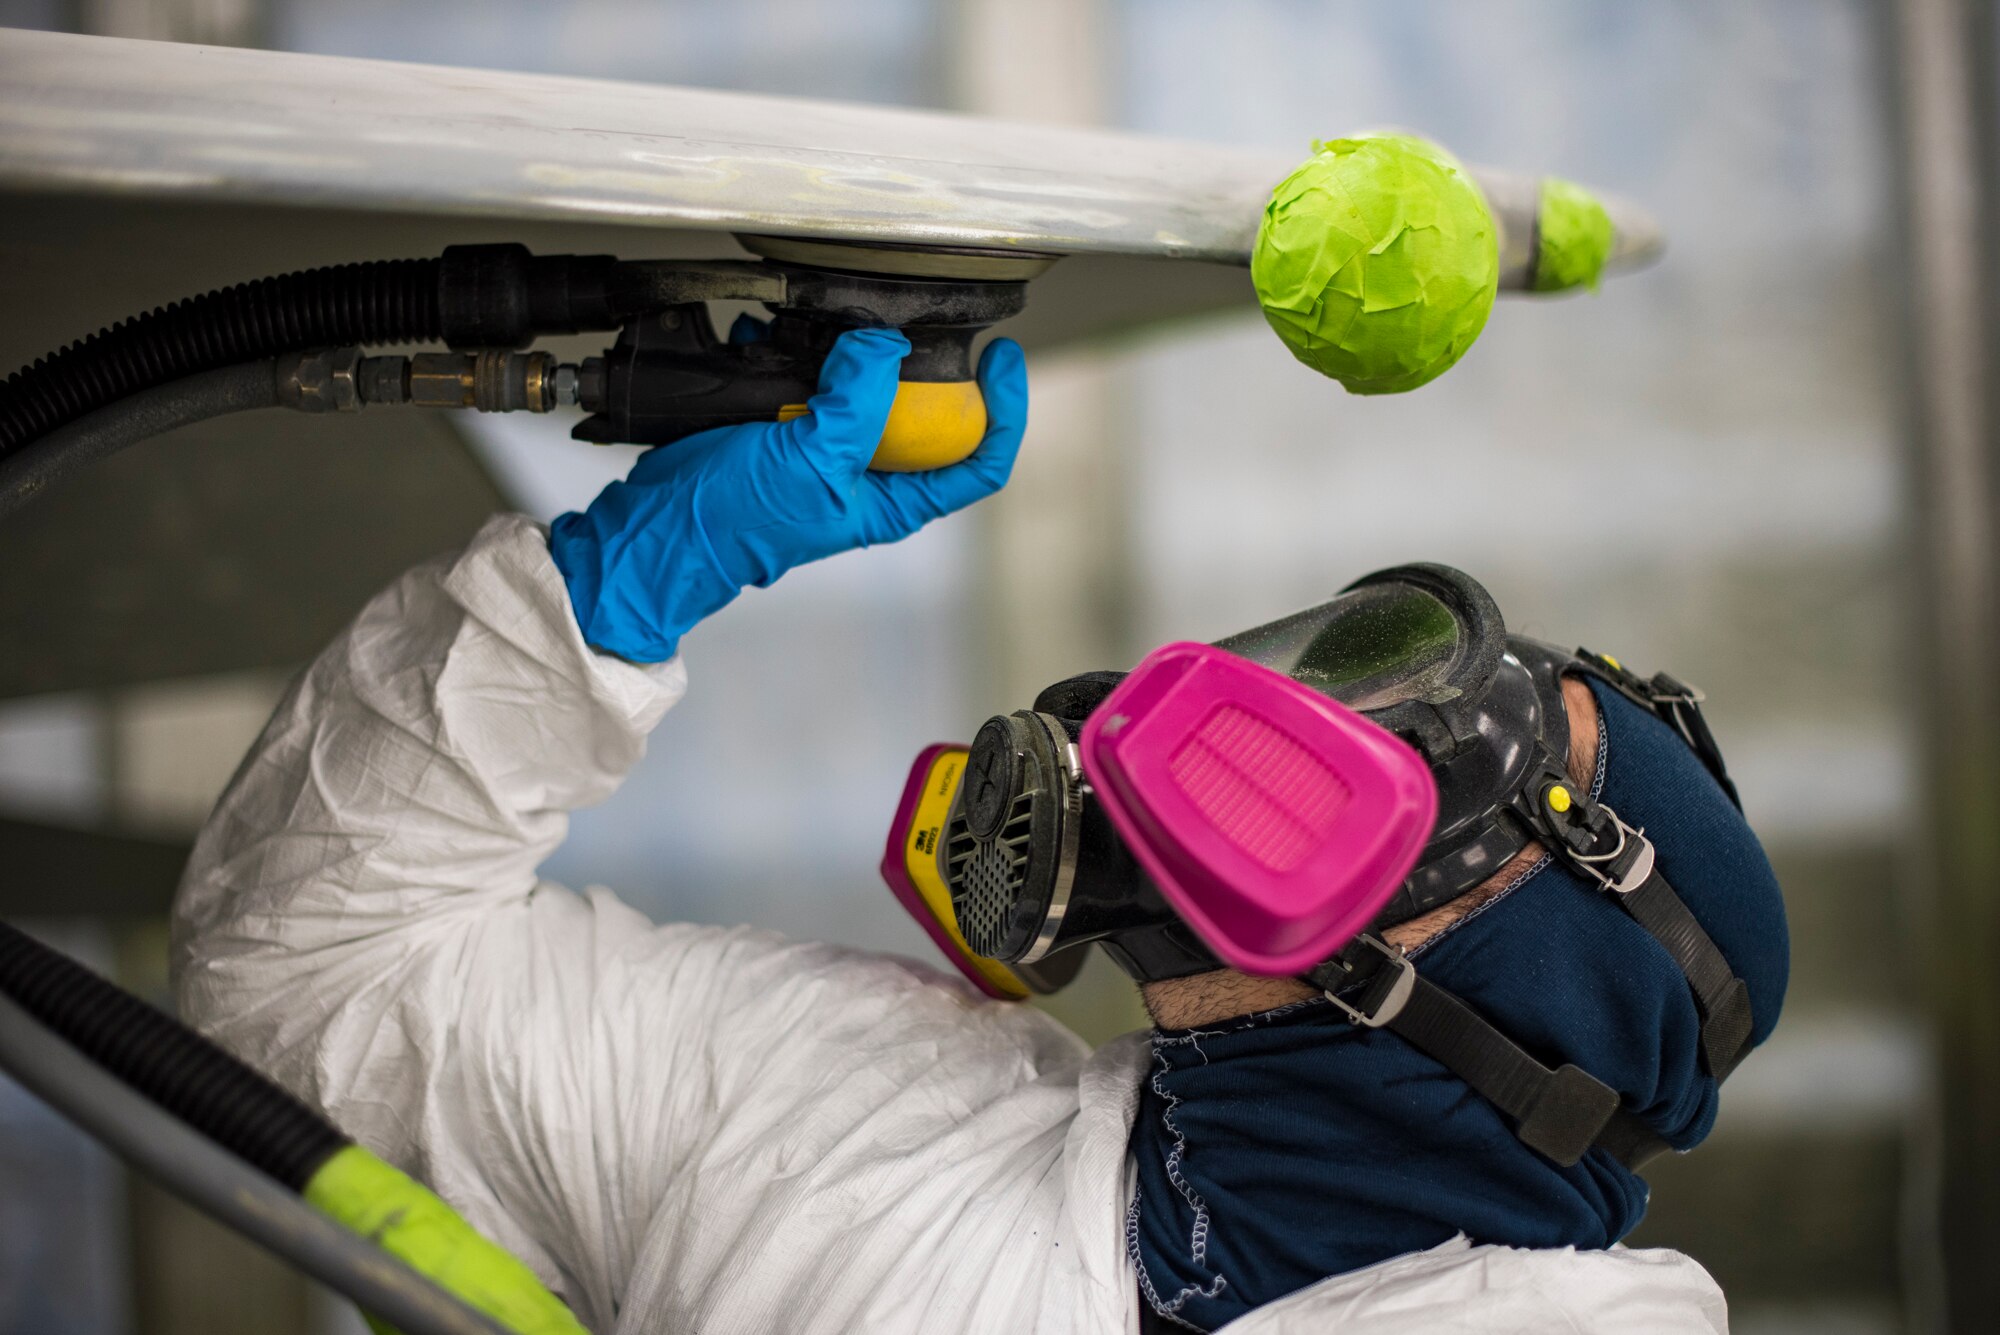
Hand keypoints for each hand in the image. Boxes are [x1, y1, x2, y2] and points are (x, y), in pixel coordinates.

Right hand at [549, 327, 1027, 661]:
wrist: (660, 527)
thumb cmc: (737, 521)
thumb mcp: (812, 460)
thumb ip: (858, 403)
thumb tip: (885, 347)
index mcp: (894, 499)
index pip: (978, 460)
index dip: (1003, 410)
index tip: (1001, 356)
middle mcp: (867, 474)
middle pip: (923, 409)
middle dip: (911, 359)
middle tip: (899, 317)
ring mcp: (825, 446)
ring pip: (862, 382)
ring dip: (844, 348)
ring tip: (823, 324)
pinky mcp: (784, 423)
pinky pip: (807, 374)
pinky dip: (792, 347)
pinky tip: (767, 334)